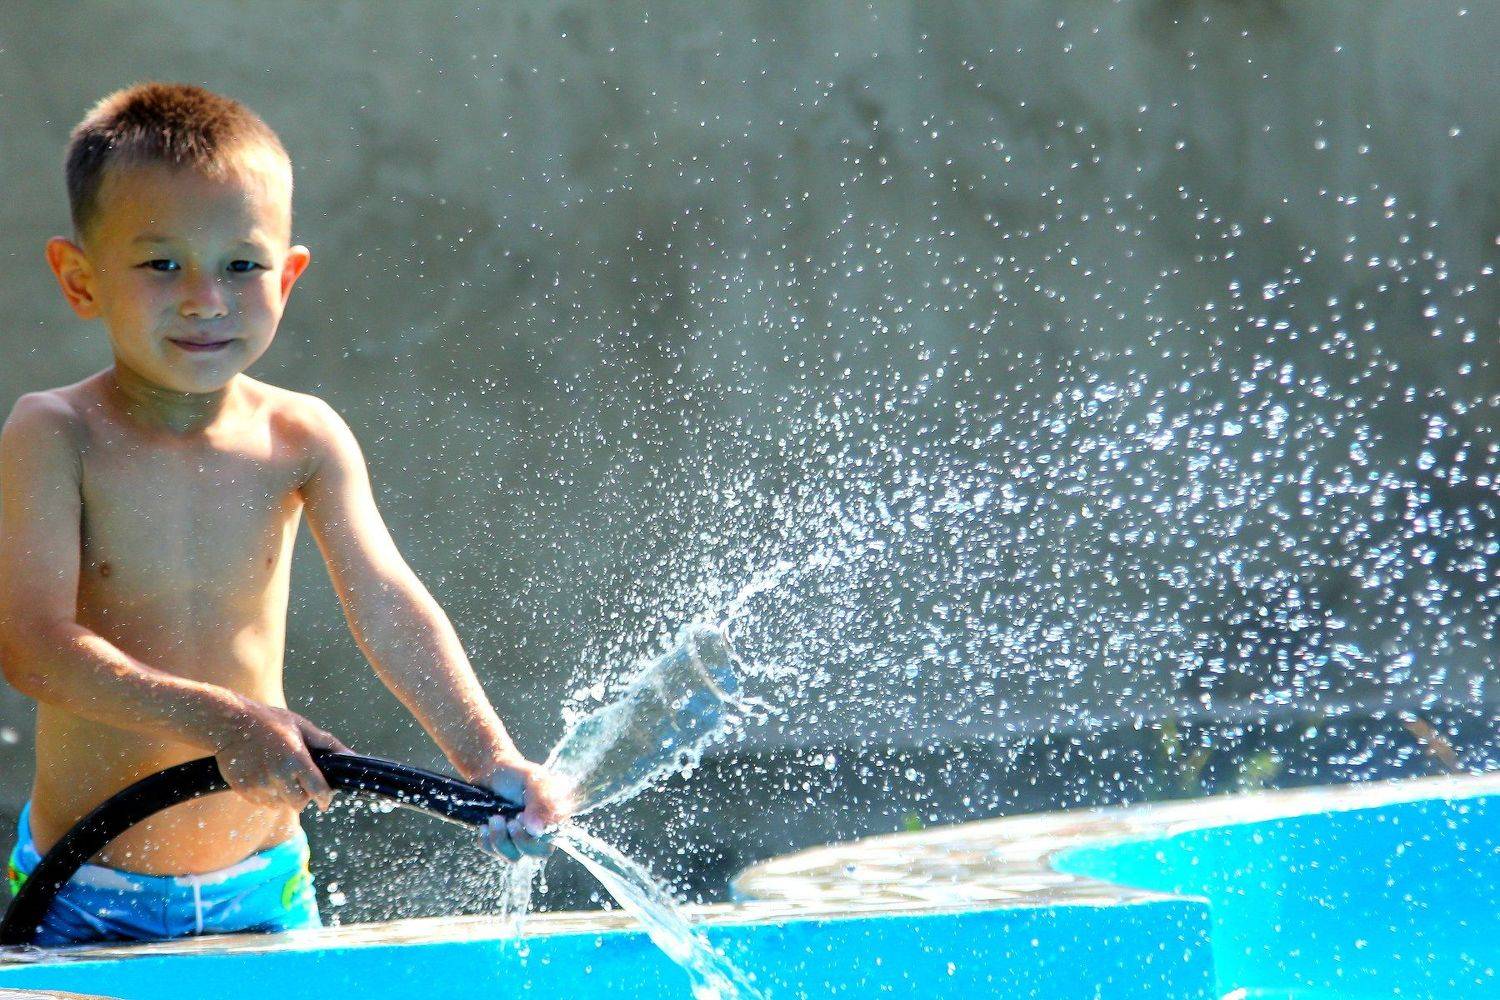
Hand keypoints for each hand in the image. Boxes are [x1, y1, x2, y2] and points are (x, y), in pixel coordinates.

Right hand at [213, 697, 352, 813]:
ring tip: (279, 774)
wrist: (230, 723)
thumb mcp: (302, 726)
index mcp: (295, 759)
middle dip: (304, 796)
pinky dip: (269, 796)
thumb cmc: (270, 721)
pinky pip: (264, 803)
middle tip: (300, 780)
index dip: (325, 797)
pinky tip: (265, 776)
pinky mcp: (244, 790)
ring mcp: (259, 785)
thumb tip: (351, 756)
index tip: (326, 799)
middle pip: (300, 803)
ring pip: (281, 805)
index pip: (318, 790)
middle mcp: (277, 775)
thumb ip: (328, 743)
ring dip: (285, 796)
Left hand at [474, 757, 574, 862]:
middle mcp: (541, 830)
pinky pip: (495, 853)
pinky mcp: (503, 842)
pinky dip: (487, 841)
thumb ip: (540, 801)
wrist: (491, 772)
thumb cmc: (515, 773)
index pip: (554, 836)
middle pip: (539, 853)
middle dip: (520, 840)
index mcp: (554, 815)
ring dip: (500, 840)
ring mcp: (521, 838)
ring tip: (494, 818)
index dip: (538, 833)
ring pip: (515, 857)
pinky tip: (484, 825)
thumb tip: (537, 830)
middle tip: (509, 821)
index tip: (521, 815)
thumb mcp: (531, 779)